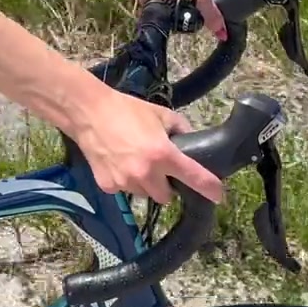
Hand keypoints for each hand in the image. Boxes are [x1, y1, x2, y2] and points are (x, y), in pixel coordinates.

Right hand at [67, 85, 224, 205]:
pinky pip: (124, 190)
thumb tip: (190, 140)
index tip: (218, 195)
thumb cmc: (126, 110)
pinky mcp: (108, 186)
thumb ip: (180, 128)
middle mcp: (146, 173)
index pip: (194, 177)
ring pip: (144, 195)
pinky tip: (118, 163)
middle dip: (166, 186)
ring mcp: (126, 182)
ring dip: (145, 185)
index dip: (210, 188)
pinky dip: (125, 182)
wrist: (89, 112)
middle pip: (166, 197)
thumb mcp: (160, 114)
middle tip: (158, 168)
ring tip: (135, 162)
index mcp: (163, 154)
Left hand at [115, 0, 232, 41]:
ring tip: (205, 29)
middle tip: (220, 27)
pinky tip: (189, 26)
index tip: (236, 17)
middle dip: (215, 11)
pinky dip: (187, 15)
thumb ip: (211, 12)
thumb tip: (222, 32)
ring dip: (200, 15)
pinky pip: (185, 8)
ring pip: (198, 4)